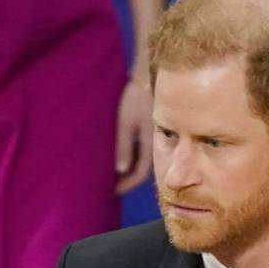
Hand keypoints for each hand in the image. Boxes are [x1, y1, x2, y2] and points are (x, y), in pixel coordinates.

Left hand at [114, 73, 153, 194]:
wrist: (150, 76)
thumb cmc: (137, 97)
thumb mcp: (127, 122)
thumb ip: (124, 146)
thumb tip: (119, 170)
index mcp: (151, 145)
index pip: (140, 174)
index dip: (127, 185)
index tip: (113, 191)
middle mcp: (156, 144)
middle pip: (143, 170)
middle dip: (128, 180)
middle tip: (112, 186)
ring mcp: (156, 137)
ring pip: (144, 160)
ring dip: (130, 168)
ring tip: (115, 173)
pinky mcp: (153, 130)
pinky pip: (144, 149)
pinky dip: (133, 156)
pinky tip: (124, 155)